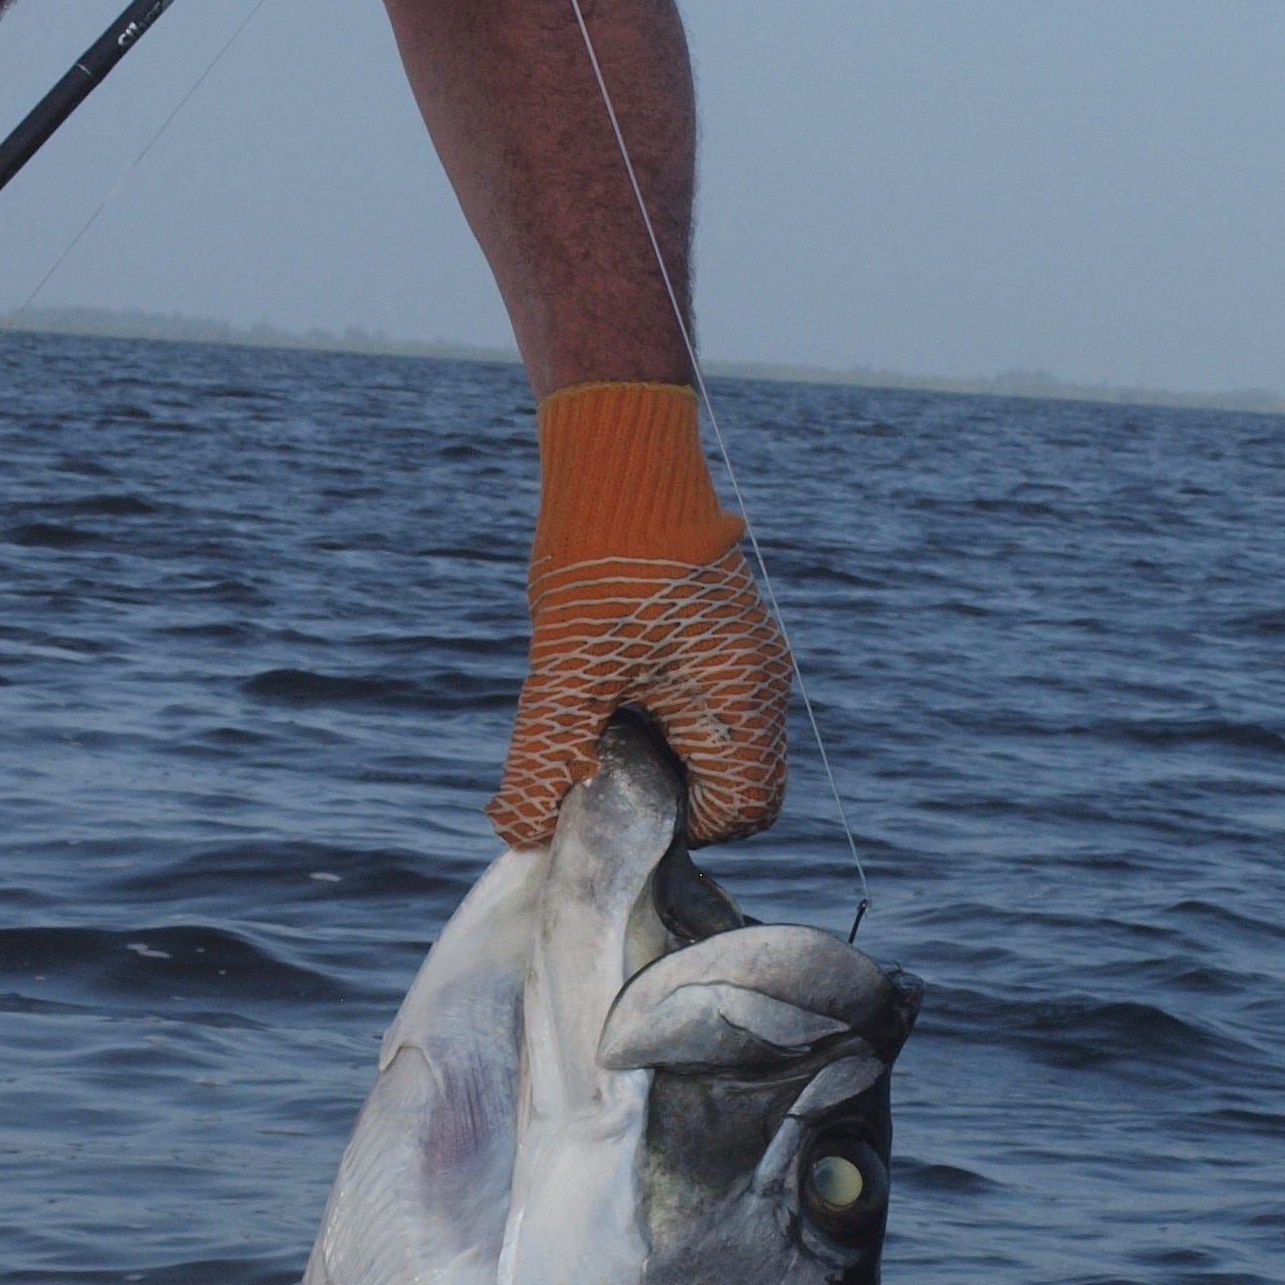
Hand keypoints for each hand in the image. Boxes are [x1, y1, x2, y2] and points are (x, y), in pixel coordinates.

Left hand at [491, 384, 791, 850]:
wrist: (620, 451)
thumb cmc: (599, 557)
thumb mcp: (562, 670)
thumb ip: (544, 759)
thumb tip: (522, 834)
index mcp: (741, 696)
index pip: (746, 810)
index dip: (685, 825)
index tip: (622, 795)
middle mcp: (762, 679)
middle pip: (742, 784)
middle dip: (677, 791)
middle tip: (610, 762)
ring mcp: (751, 654)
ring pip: (727, 745)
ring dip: (670, 751)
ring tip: (608, 715)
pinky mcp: (729, 633)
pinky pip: (717, 705)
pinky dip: (672, 716)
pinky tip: (618, 681)